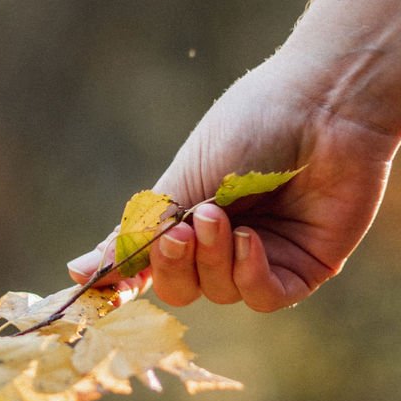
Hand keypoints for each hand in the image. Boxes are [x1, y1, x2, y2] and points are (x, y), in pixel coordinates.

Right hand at [68, 54, 397, 311]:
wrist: (323, 104)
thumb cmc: (253, 125)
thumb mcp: (183, 180)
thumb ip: (137, 233)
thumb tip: (76, 274)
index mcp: (190, 212)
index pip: (150, 264)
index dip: (127, 279)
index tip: (99, 286)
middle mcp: (225, 240)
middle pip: (181, 287)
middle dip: (172, 265)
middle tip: (178, 232)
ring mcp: (266, 255)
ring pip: (219, 292)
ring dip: (212, 258)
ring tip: (220, 217)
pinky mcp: (305, 267)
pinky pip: (263, 297)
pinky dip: (248, 274)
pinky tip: (250, 241)